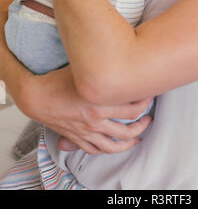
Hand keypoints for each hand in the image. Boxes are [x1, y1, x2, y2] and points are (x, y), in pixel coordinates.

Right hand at [23, 65, 153, 155]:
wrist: (35, 96)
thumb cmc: (57, 80)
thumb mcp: (83, 70)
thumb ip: (102, 68)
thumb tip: (118, 58)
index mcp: (99, 103)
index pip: (133, 109)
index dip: (146, 103)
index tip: (150, 96)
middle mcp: (95, 121)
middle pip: (129, 129)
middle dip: (143, 124)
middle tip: (149, 117)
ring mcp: (86, 132)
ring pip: (114, 145)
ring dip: (130, 142)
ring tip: (138, 136)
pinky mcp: (77, 138)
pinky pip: (96, 150)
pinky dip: (108, 149)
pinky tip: (114, 145)